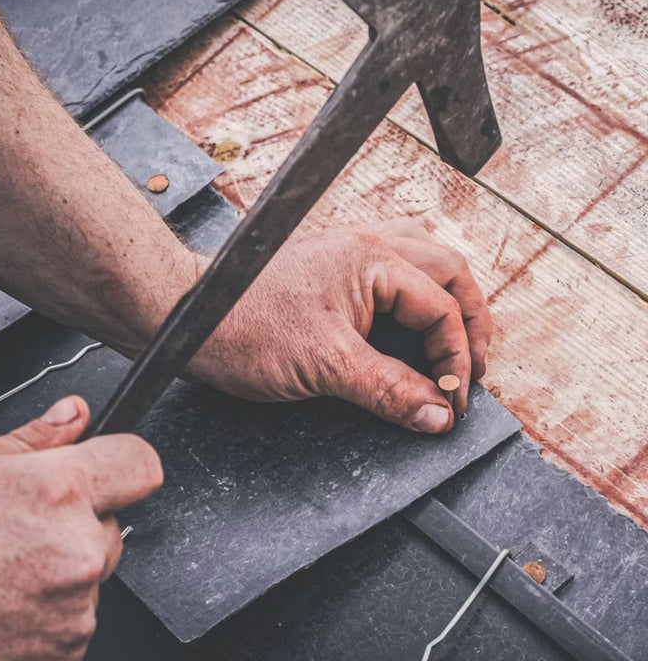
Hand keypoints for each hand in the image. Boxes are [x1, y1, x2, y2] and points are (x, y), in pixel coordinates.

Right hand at [0, 397, 161, 660]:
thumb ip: (34, 438)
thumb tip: (74, 415)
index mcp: (58, 493)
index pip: (139, 464)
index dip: (122, 464)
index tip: (110, 471)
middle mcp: (78, 553)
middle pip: (112, 528)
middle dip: (78, 528)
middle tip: (21, 538)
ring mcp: (74, 614)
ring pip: (90, 582)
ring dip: (60, 581)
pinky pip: (71, 632)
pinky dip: (45, 627)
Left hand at [191, 220, 490, 433]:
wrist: (191, 317)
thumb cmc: (245, 330)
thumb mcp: (325, 366)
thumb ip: (387, 389)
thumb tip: (438, 414)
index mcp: (372, 261)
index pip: (442, 308)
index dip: (457, 358)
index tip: (453, 401)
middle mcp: (366, 246)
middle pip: (448, 271)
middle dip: (469, 321)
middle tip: (471, 369)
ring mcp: (348, 252)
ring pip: (425, 259)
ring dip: (448, 296)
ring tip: (455, 338)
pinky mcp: (332, 267)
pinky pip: (393, 264)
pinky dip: (415, 289)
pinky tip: (410, 314)